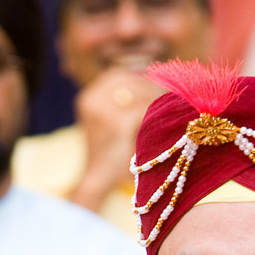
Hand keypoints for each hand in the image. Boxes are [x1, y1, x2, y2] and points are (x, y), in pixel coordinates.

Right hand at [69, 68, 162, 212]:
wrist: (98, 179)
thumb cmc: (108, 153)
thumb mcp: (106, 122)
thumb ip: (119, 102)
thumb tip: (149, 82)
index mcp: (87, 97)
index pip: (116, 75)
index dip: (137, 77)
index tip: (154, 83)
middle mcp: (92, 99)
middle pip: (127, 81)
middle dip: (148, 86)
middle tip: (166, 95)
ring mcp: (102, 110)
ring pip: (137, 94)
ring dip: (154, 100)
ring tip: (167, 109)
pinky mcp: (116, 123)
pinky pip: (141, 111)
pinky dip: (153, 116)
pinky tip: (161, 123)